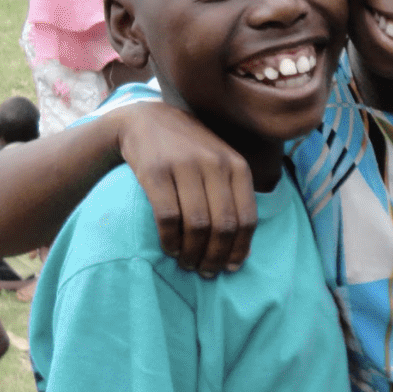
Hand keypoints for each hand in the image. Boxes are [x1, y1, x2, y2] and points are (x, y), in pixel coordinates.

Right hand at [117, 102, 256, 274]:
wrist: (145, 120)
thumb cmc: (189, 151)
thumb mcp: (220, 165)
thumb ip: (234, 199)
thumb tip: (244, 252)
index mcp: (237, 166)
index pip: (247, 218)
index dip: (240, 249)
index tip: (230, 268)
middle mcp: (215, 164)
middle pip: (224, 226)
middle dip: (216, 256)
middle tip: (206, 271)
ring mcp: (184, 166)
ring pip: (197, 224)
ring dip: (193, 252)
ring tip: (188, 264)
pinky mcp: (155, 171)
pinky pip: (168, 217)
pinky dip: (170, 240)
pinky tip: (170, 248)